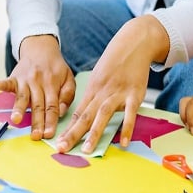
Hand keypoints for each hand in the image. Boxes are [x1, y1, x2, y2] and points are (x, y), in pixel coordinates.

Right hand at [0, 35, 75, 139]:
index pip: (52, 107)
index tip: (49, 134)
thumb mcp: (69, 78)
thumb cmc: (55, 67)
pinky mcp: (15, 76)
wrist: (41, 47)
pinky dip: (2, 83)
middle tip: (35, 136)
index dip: (50, 121)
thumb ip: (67, 95)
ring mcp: (26, 80)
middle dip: (36, 122)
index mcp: (53, 85)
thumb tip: (61, 112)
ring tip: (16, 119)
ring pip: (23, 97)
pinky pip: (8, 81)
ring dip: (19, 108)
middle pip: (38, 105)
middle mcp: (39, 83)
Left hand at [56, 15, 168, 152]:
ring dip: (94, 133)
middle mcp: (102, 93)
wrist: (134, 43)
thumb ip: (93, 97)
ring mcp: (118, 93)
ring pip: (103, 115)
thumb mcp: (99, 78)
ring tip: (87, 150)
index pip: (77, 114)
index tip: (58, 143)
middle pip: (85, 117)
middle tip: (62, 148)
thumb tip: (83, 116)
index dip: (67, 129)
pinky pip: (130, 113)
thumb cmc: (115, 63)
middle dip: (73, 134)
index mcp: (91, 90)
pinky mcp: (135, 94)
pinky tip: (122, 142)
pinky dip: (126, 128)